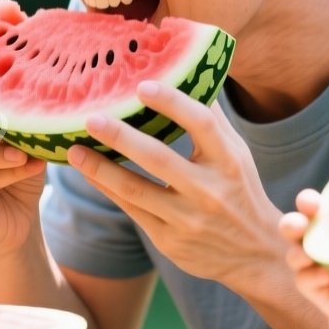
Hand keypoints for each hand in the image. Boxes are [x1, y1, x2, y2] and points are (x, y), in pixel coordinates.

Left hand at [66, 82, 282, 289]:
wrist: (255, 254)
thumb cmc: (239, 191)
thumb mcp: (236, 155)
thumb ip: (211, 120)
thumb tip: (185, 74)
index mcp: (229, 162)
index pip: (201, 124)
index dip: (172, 103)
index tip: (141, 86)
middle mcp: (209, 191)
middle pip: (159, 158)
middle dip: (121, 137)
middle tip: (91, 118)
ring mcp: (187, 219)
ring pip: (135, 190)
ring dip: (100, 168)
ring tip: (73, 150)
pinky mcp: (169, 240)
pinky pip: (130, 209)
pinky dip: (106, 188)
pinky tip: (88, 172)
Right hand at [280, 189, 328, 322]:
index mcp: (328, 222)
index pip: (311, 206)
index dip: (307, 201)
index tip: (314, 202)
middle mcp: (314, 240)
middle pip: (292, 226)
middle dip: (292, 223)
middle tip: (300, 225)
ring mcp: (310, 264)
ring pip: (293, 254)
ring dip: (298, 253)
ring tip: (307, 255)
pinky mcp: (312, 286)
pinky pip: (304, 280)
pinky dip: (312, 276)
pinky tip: (325, 276)